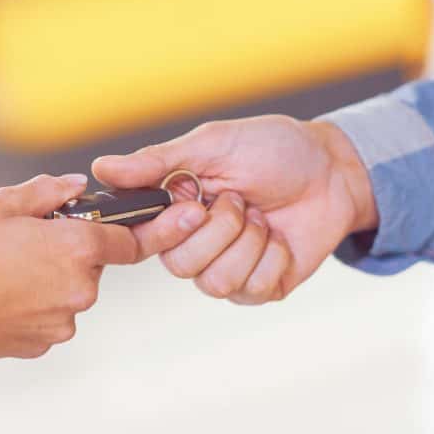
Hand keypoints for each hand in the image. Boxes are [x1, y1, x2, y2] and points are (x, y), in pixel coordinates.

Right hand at [0, 174, 201, 364]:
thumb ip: (47, 193)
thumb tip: (77, 185)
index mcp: (77, 248)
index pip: (131, 240)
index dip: (141, 228)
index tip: (172, 222)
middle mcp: (81, 289)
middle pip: (92, 265)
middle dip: (68, 251)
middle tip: (24, 241)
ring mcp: (63, 322)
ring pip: (68, 292)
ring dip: (47, 279)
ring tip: (0, 270)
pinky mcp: (42, 344)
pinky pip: (48, 317)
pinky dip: (31, 306)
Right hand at [93, 116, 376, 303]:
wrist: (332, 171)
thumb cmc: (272, 149)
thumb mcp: (212, 145)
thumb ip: (156, 162)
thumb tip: (100, 167)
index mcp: (175, 209)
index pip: (144, 238)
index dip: (167, 230)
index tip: (195, 205)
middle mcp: (195, 244)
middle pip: (180, 266)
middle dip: (220, 230)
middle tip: (240, 200)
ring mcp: (228, 269)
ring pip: (215, 283)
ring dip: (248, 243)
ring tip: (262, 216)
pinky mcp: (260, 287)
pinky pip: (252, 288)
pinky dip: (273, 257)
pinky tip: (280, 237)